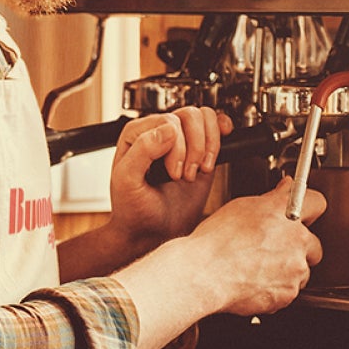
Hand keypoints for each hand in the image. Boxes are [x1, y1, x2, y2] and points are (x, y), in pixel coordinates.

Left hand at [107, 108, 231, 250]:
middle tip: (185, 175)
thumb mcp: (127, 181)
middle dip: (194, 148)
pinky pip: (216, 126)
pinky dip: (221, 133)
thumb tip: (168, 130)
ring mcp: (182, 141)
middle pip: (189, 116)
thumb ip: (142, 150)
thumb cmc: (134, 209)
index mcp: (137, 134)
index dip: (175, 147)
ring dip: (208, 146)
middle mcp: (160, 133)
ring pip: (204, 117)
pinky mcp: (200, 151)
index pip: (167, 121)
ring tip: (199, 170)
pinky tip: (216, 150)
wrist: (152, 232)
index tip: (173, 173)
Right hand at [188, 176, 326, 316]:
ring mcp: (295, 269)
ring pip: (302, 270)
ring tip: (260, 267)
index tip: (304, 213)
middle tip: (274, 248)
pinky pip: (289, 291)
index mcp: (287, 213)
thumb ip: (272, 198)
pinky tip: (256, 280)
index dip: (309, 208)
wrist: (203, 274)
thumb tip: (285, 188)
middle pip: (313, 244)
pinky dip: (277, 289)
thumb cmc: (216, 242)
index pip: (317, 203)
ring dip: (288, 270)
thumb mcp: (242, 207)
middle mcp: (297, 240)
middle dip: (298, 247)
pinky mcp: (288, 293)